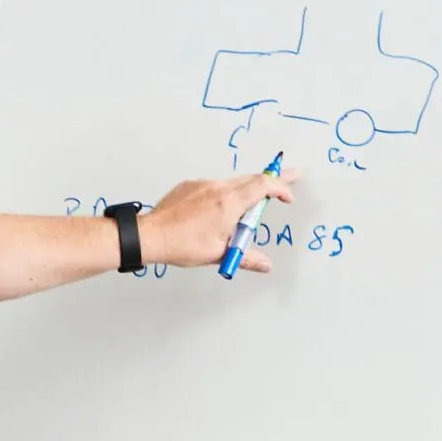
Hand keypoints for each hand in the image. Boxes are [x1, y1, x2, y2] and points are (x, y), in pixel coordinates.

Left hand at [138, 167, 299, 272]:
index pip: (264, 186)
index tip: (289, 196)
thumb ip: (246, 258)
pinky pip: (212, 187)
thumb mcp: (219, 253)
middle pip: (252, 179)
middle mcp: (217, 188)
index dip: (281, 188)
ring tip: (246, 208)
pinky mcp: (188, 186)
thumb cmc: (182, 244)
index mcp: (230, 202)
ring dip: (245, 190)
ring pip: (232, 182)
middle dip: (273, 180)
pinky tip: (214, 212)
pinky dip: (222, 194)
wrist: (150, 236)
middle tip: (290, 175)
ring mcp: (202, 185)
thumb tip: (265, 265)